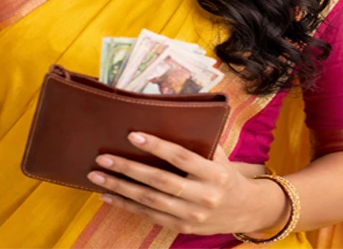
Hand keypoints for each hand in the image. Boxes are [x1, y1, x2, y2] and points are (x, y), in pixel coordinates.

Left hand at [87, 132, 285, 236]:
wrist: (245, 210)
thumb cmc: (226, 175)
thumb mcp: (220, 156)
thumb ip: (198, 140)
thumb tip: (168, 113)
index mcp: (214, 174)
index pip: (181, 157)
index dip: (156, 146)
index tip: (132, 135)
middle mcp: (204, 197)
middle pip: (160, 182)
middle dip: (128, 169)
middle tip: (103, 158)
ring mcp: (192, 216)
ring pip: (149, 201)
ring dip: (120, 188)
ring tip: (97, 176)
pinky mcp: (182, 228)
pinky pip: (149, 215)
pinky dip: (126, 205)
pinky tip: (108, 195)